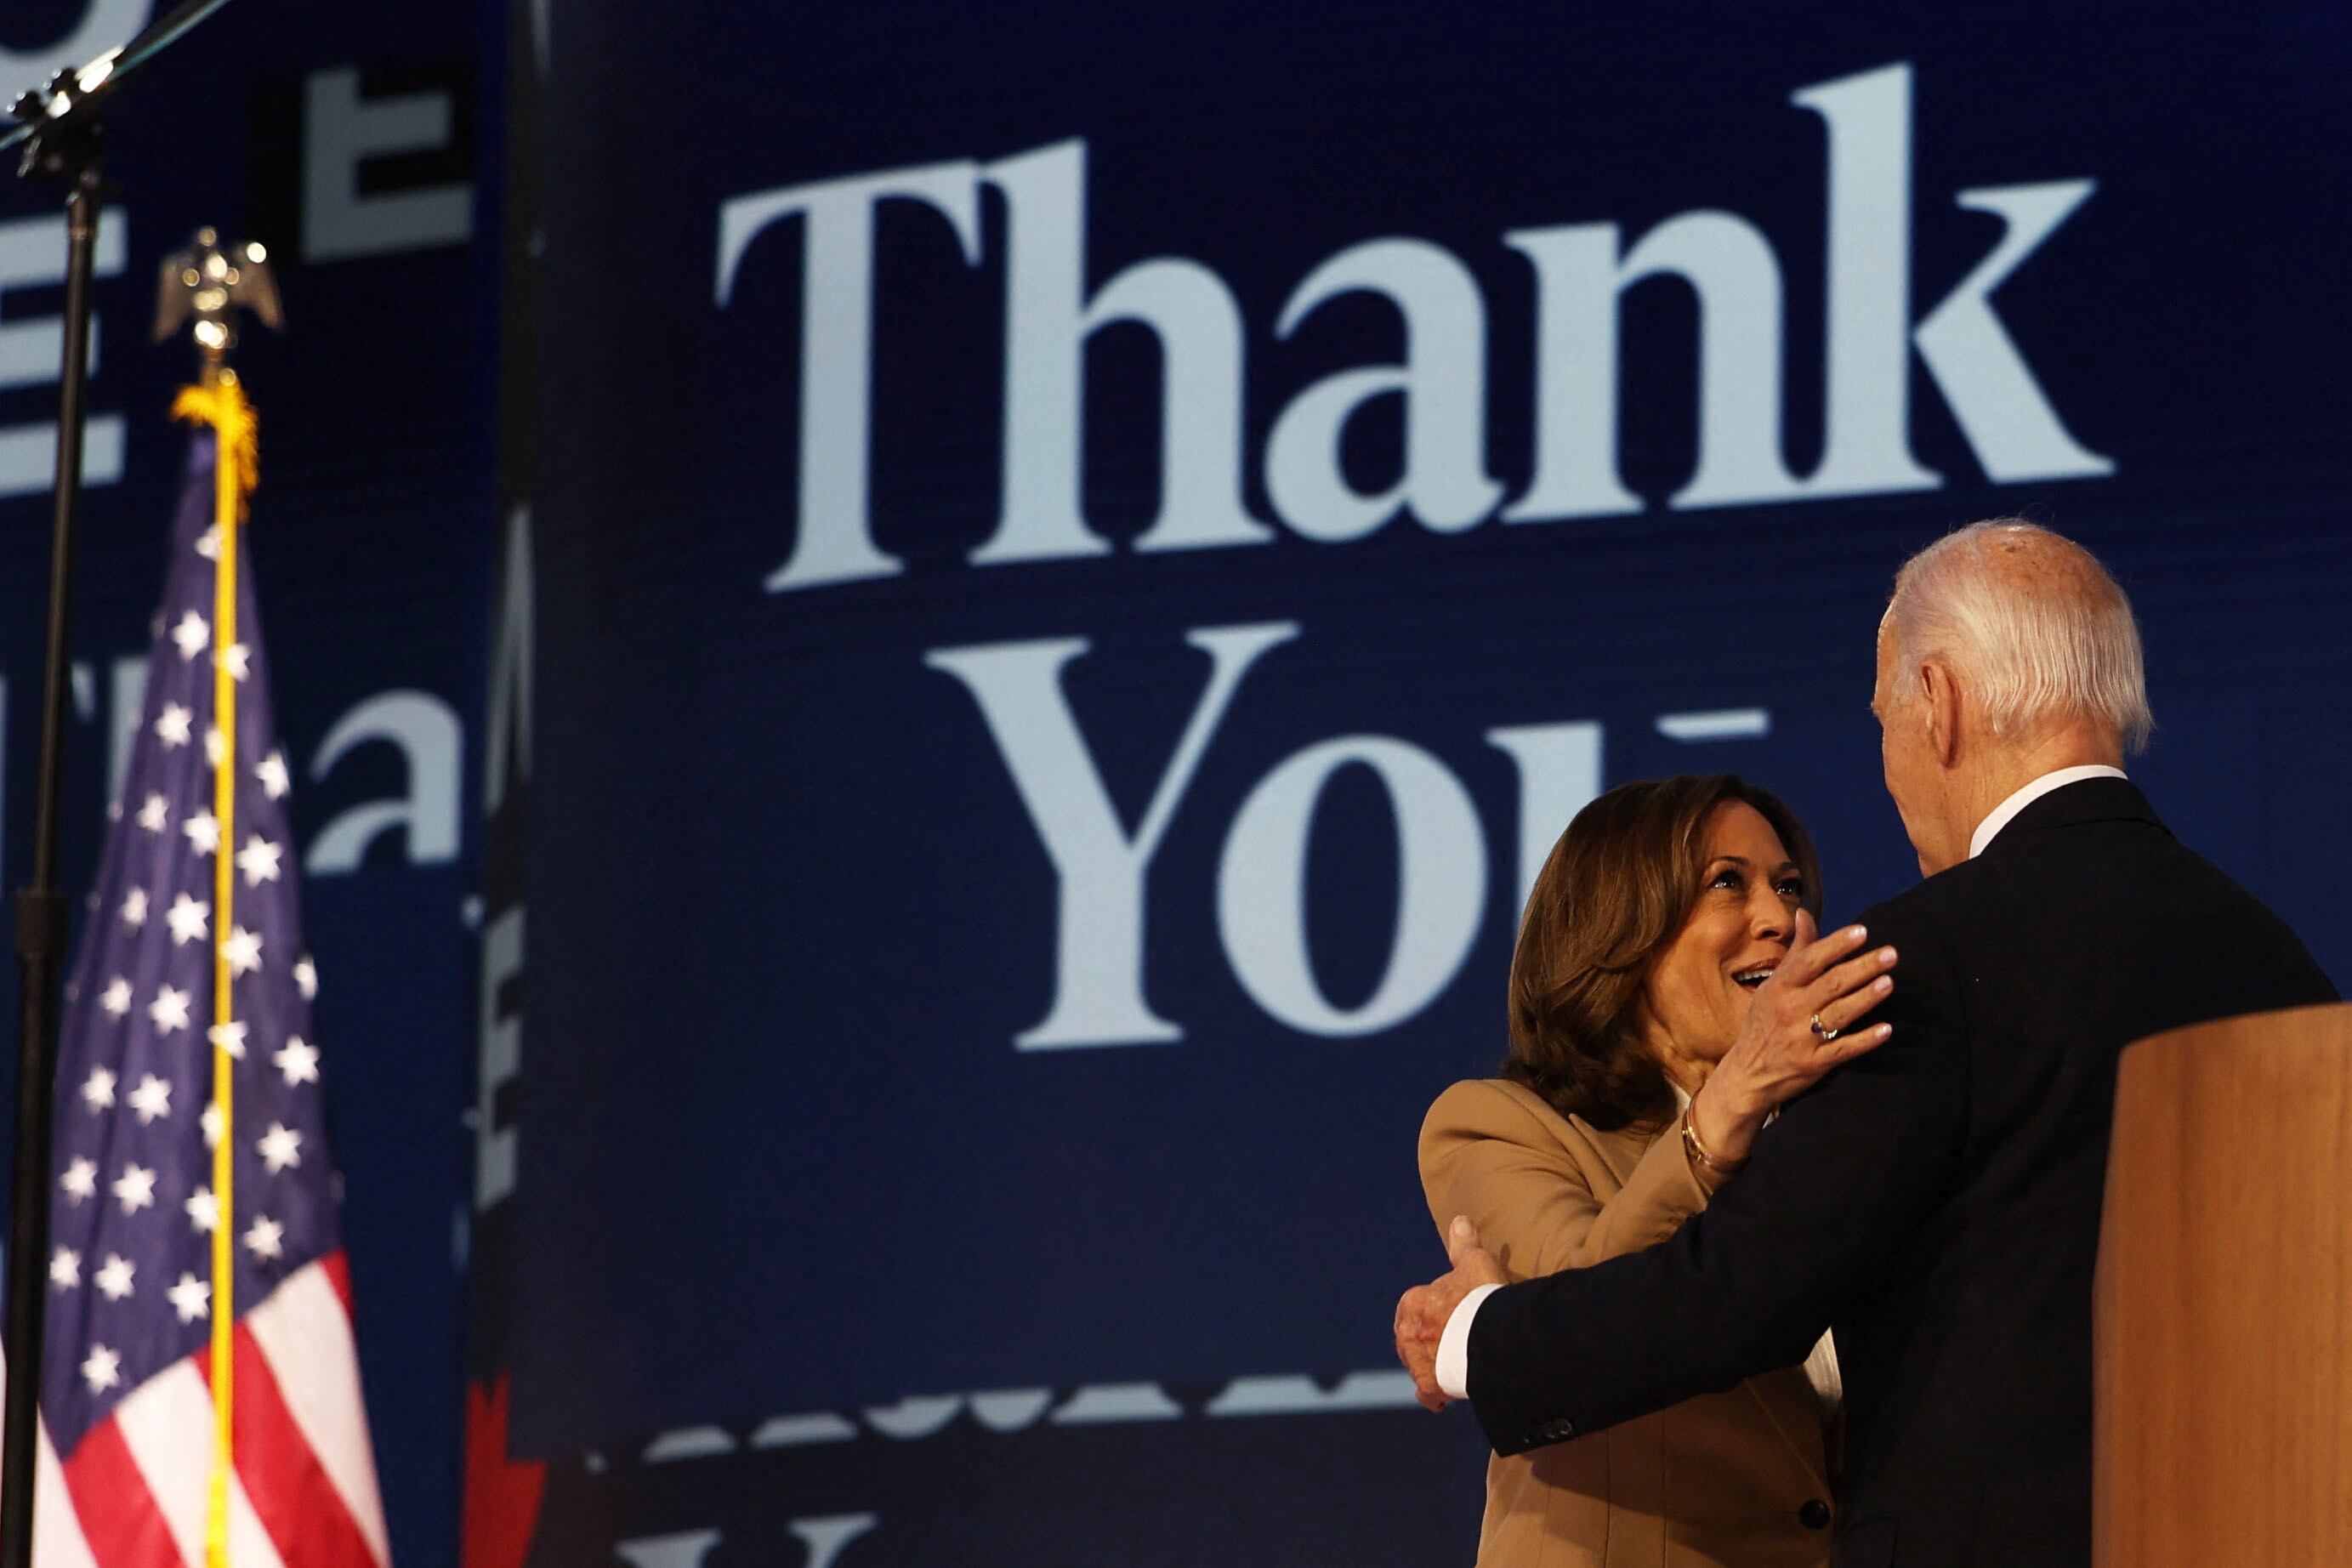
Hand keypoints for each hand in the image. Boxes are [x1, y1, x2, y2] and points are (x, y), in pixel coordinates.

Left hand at [1394, 1215, 1506, 1410]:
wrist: (1491, 1338)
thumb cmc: (1481, 1298)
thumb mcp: (1474, 1264)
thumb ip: (1464, 1244)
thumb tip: (1459, 1220)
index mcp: (1412, 1303)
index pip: (1416, 1308)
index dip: (1434, 1313)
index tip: (1449, 1318)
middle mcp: (1408, 1333)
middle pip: (1415, 1339)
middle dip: (1429, 1342)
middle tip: (1453, 1346)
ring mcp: (1417, 1362)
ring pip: (1419, 1365)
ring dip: (1432, 1367)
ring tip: (1454, 1370)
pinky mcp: (1430, 1387)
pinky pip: (1427, 1394)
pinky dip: (1434, 1397)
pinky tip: (1446, 1398)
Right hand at [1691, 909, 1897, 1164]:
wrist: (1747, 1074)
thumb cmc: (1764, 1023)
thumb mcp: (1772, 986)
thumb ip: (1796, 953)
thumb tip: (1805, 915)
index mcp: (1779, 987)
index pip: (1809, 961)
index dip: (1836, 945)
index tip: (1862, 932)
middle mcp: (1789, 1010)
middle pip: (1830, 985)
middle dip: (1862, 967)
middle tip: (1891, 954)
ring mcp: (1801, 1038)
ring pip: (1839, 1015)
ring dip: (1865, 998)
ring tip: (1889, 982)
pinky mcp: (1814, 1064)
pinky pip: (1843, 1049)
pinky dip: (1865, 1040)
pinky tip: (1886, 1029)